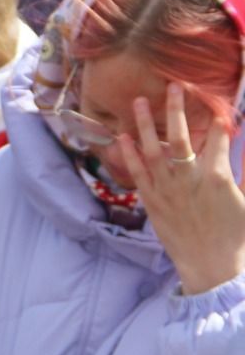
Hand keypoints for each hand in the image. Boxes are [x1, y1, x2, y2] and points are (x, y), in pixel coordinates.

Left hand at [118, 85, 244, 294]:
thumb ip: (241, 174)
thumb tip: (238, 151)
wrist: (213, 268)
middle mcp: (188, 179)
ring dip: (144, 124)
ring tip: (137, 102)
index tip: (216, 102)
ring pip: (152, 150)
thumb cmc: (237, 238)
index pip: (217, 136)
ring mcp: (167, 190)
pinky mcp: (152, 203)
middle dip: (176, 108)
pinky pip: (137, 174)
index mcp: (217, 176)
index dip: (218, 118)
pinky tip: (121, 138)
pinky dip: (128, 154)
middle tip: (173, 85)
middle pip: (179, 136)